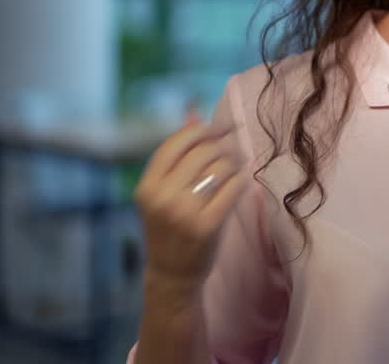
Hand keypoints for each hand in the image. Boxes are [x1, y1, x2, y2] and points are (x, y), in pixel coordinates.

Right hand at [134, 110, 245, 292]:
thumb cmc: (170, 226)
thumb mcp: (162, 192)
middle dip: (222, 146)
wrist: (171, 273)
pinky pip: (234, 187)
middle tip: (232, 150)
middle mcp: (162, 198)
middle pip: (203, 152)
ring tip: (235, 167)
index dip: (201, 130)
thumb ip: (177, 157)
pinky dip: (241, 180)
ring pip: (221, 166)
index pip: (176, 143)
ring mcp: (184, 213)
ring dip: (234, 162)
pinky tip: (240, 182)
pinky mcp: (208, 226)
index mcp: (147, 186)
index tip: (218, 129)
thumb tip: (194, 115)